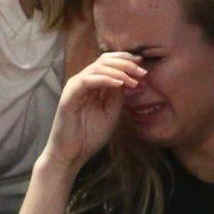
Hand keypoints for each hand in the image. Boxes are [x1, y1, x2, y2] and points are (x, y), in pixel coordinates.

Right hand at [46, 52, 145, 167]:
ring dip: (118, 71)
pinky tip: (119, 84)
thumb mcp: (111, 112)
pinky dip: (104, 79)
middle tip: (142, 71)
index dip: (126, 60)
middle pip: (103, 60)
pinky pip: (87, 80)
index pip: (108, 63)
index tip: (143, 63)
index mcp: (92, 84)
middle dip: (125, 62)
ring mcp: (75, 87)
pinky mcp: (69, 96)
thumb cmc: (89, 135)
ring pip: (96, 67)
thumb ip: (117, 95)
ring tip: (133, 79)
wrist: (71, 154)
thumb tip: (128, 79)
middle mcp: (82, 81)